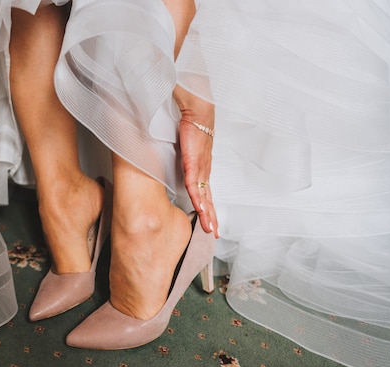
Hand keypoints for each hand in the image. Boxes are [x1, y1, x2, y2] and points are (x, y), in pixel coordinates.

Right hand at [174, 86, 218, 236]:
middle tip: (215, 233)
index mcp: (201, 168)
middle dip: (211, 217)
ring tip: (210, 228)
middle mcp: (203, 170)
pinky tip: (200, 209)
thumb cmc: (190, 125)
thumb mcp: (184, 146)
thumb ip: (181, 158)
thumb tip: (174, 163)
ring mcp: (199, 167)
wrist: (196, 109)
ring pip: (204, 196)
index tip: (211, 222)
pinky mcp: (193, 161)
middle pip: (208, 199)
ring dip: (207, 213)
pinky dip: (197, 198)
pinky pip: (194, 184)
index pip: (205, 193)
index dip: (208, 209)